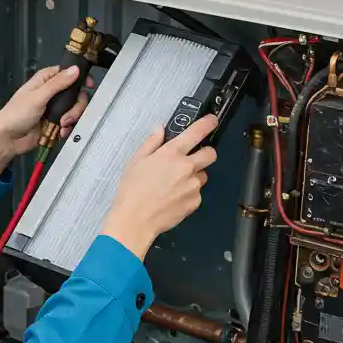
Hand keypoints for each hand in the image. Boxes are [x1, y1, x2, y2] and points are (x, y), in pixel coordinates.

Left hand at [0, 65, 92, 173]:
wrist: (7, 140)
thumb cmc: (16, 115)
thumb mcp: (38, 96)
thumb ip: (58, 83)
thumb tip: (75, 70)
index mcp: (45, 80)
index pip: (68, 72)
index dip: (79, 77)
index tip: (88, 85)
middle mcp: (51, 92)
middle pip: (75, 92)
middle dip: (76, 105)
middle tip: (68, 115)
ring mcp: (54, 108)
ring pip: (75, 108)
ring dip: (72, 118)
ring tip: (62, 125)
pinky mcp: (55, 122)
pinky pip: (70, 122)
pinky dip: (69, 127)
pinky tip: (62, 132)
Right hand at [101, 114, 219, 258]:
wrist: (136, 220)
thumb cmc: (132, 191)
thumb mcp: (136, 161)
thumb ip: (152, 143)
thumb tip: (160, 129)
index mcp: (171, 153)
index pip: (197, 132)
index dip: (207, 123)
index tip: (211, 121)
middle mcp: (186, 167)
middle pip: (210, 154)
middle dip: (205, 153)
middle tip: (192, 159)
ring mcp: (193, 185)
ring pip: (203, 175)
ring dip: (194, 176)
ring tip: (174, 185)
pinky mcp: (195, 201)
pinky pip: (197, 193)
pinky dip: (189, 194)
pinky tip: (173, 198)